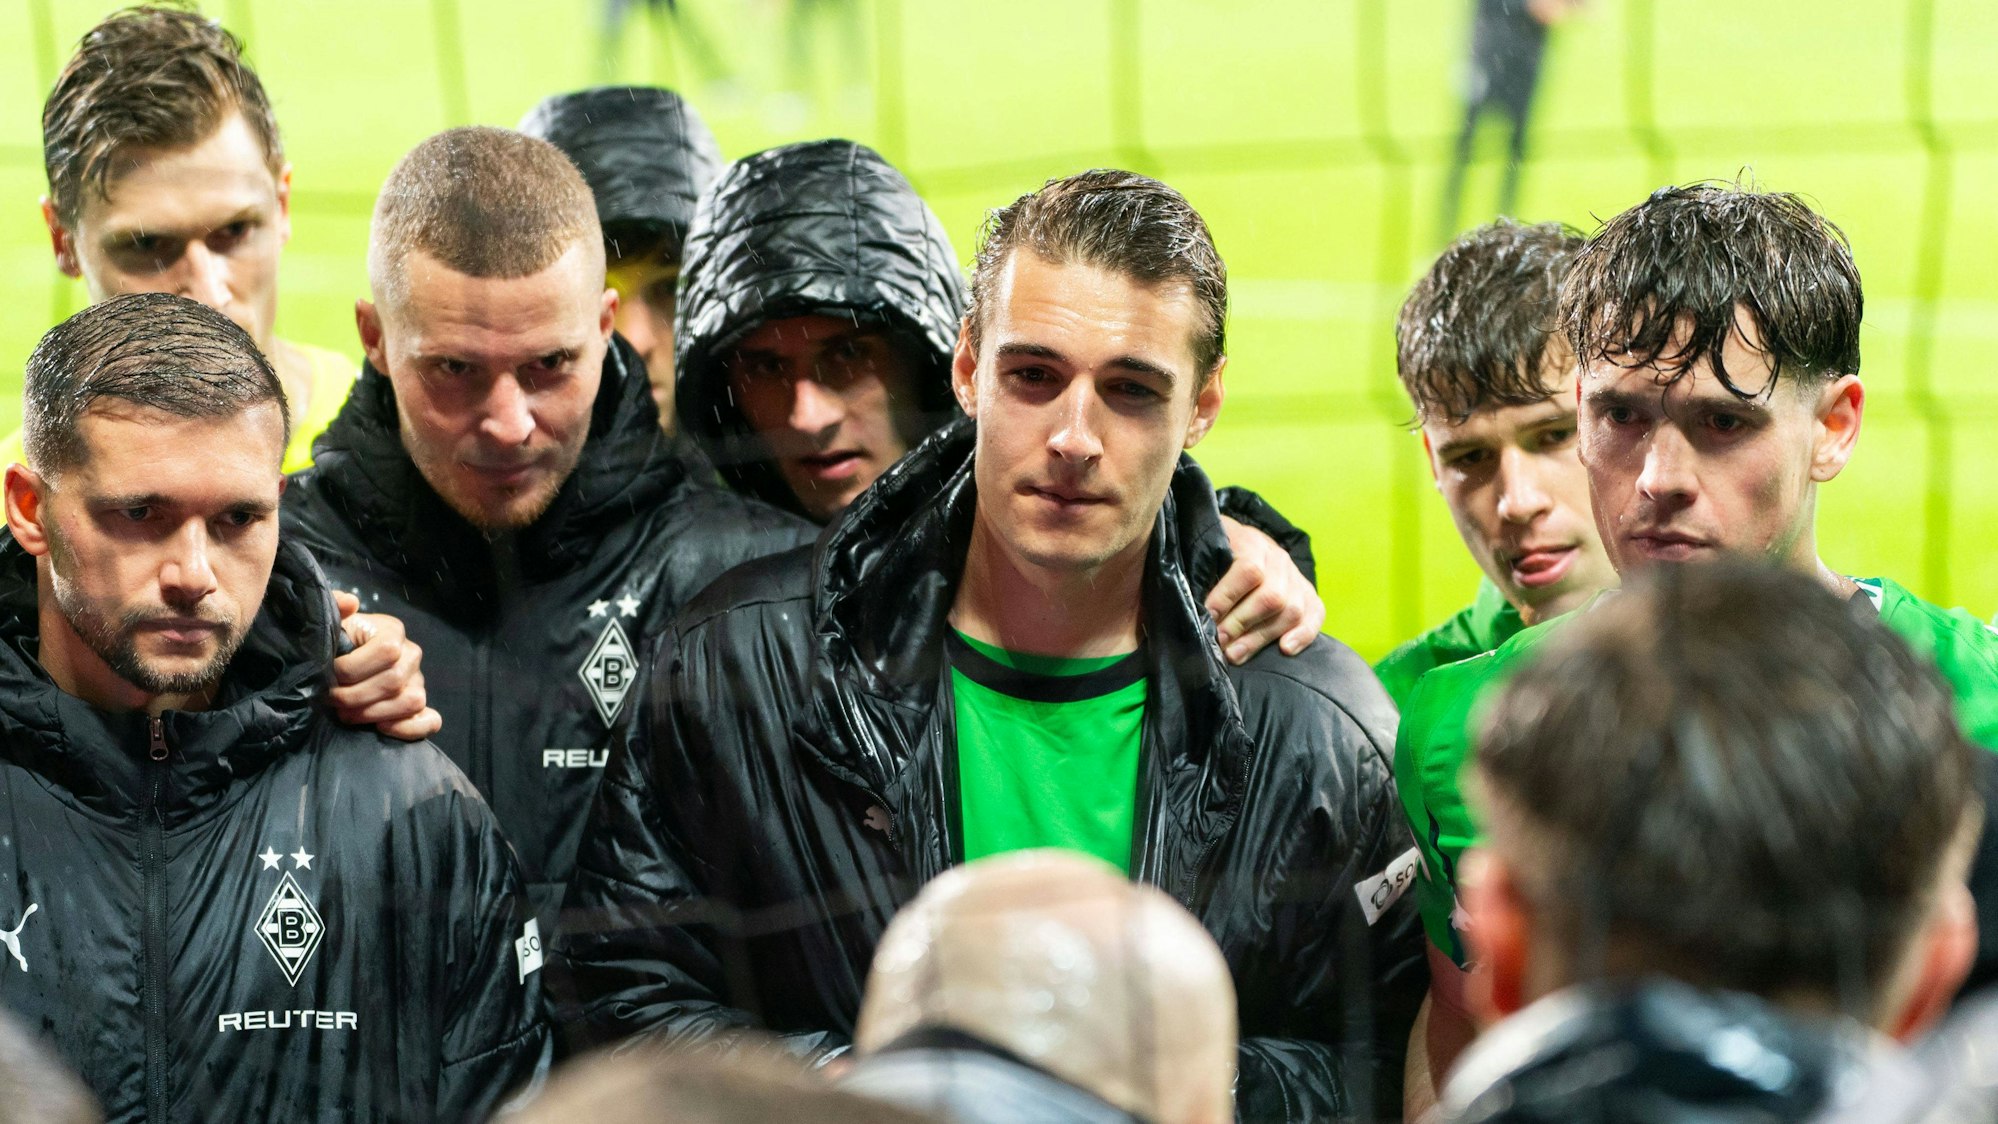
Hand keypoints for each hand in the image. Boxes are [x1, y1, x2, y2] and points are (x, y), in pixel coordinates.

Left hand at [332, 591, 441, 740]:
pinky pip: (430, 720)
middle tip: (331, 700)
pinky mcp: (421, 706)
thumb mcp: (332, 622)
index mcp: (392, 631)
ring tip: (347, 714)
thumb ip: (333, 606)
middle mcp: (412, 655)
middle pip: (394, 681)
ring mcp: (418, 682)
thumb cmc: (336, 643)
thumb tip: (350, 602)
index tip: (328, 674)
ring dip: (373, 713)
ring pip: (411, 701)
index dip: (353, 669)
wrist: (342, 660)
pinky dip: (409, 728)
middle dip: (355, 696)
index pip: (386, 652)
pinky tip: (382, 727)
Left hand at [1208, 516, 1325, 664]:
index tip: (1207, 616)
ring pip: (1290, 611)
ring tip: (1235, 654)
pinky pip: (1315, 615)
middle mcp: (1278, 559)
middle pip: (1271, 596)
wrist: (1241, 541)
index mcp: (1251, 542)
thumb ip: (1199, 572)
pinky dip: (1303, 634)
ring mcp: (1295, 577)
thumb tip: (1189, 604)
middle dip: (1241, 624)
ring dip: (1261, 637)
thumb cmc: (1215, 553)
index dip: (1227, 596)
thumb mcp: (1204, 552)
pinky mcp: (1308, 595)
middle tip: (1219, 641)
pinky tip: (1285, 649)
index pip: (1248, 570)